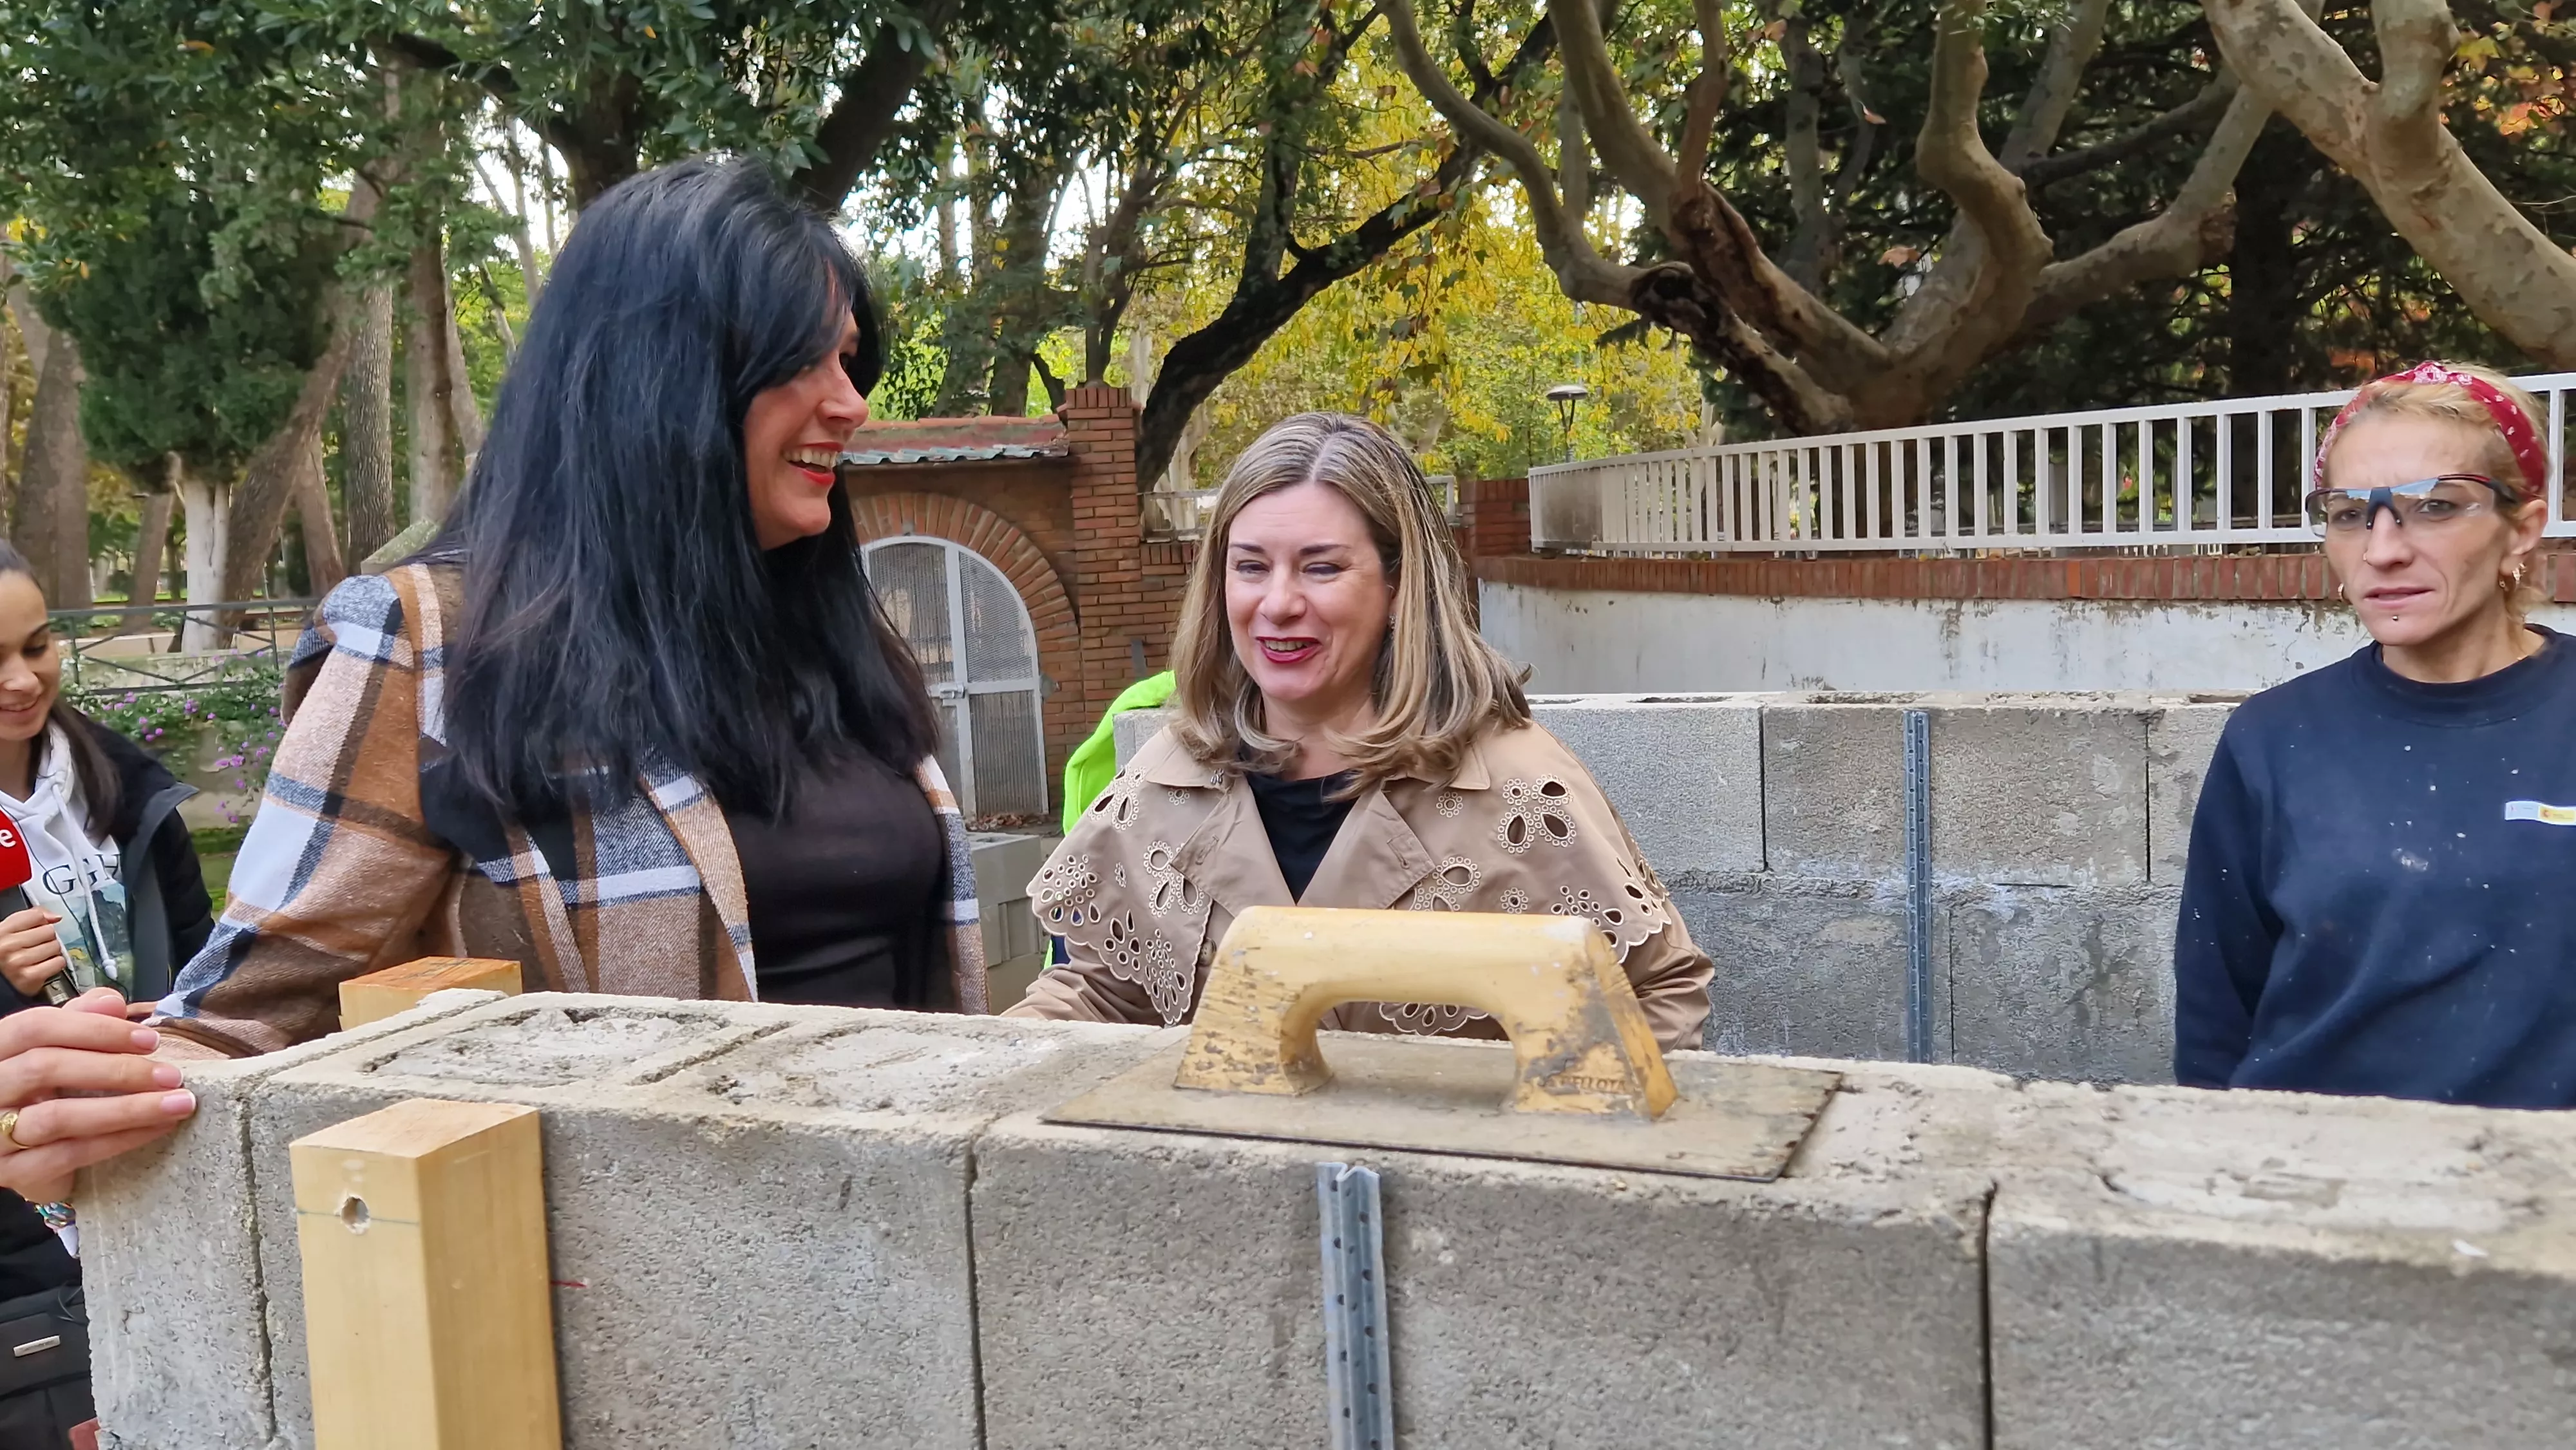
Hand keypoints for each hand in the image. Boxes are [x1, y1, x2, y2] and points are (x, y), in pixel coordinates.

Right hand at [0, 907, 64, 997]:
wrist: (1, 981)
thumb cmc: (7, 953)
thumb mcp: (11, 931)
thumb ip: (32, 917)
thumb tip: (56, 917)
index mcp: (1, 932)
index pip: (36, 916)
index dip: (40, 922)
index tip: (35, 930)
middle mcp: (7, 947)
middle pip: (49, 931)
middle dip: (47, 938)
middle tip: (36, 946)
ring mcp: (17, 963)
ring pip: (55, 947)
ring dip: (52, 952)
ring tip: (39, 957)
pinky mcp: (29, 978)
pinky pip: (58, 963)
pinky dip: (55, 964)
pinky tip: (44, 966)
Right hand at [0, 989, 195, 1202]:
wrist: (21, 1153)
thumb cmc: (43, 1090)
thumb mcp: (56, 1050)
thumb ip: (79, 1022)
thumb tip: (110, 1002)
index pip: (36, 1027)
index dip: (95, 1029)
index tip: (149, 1040)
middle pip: (45, 1069)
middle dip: (117, 1070)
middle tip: (171, 1075)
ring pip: (58, 1117)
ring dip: (126, 1109)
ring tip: (177, 1103)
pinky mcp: (13, 1172)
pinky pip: (69, 1155)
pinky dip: (118, 1140)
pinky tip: (156, 1129)